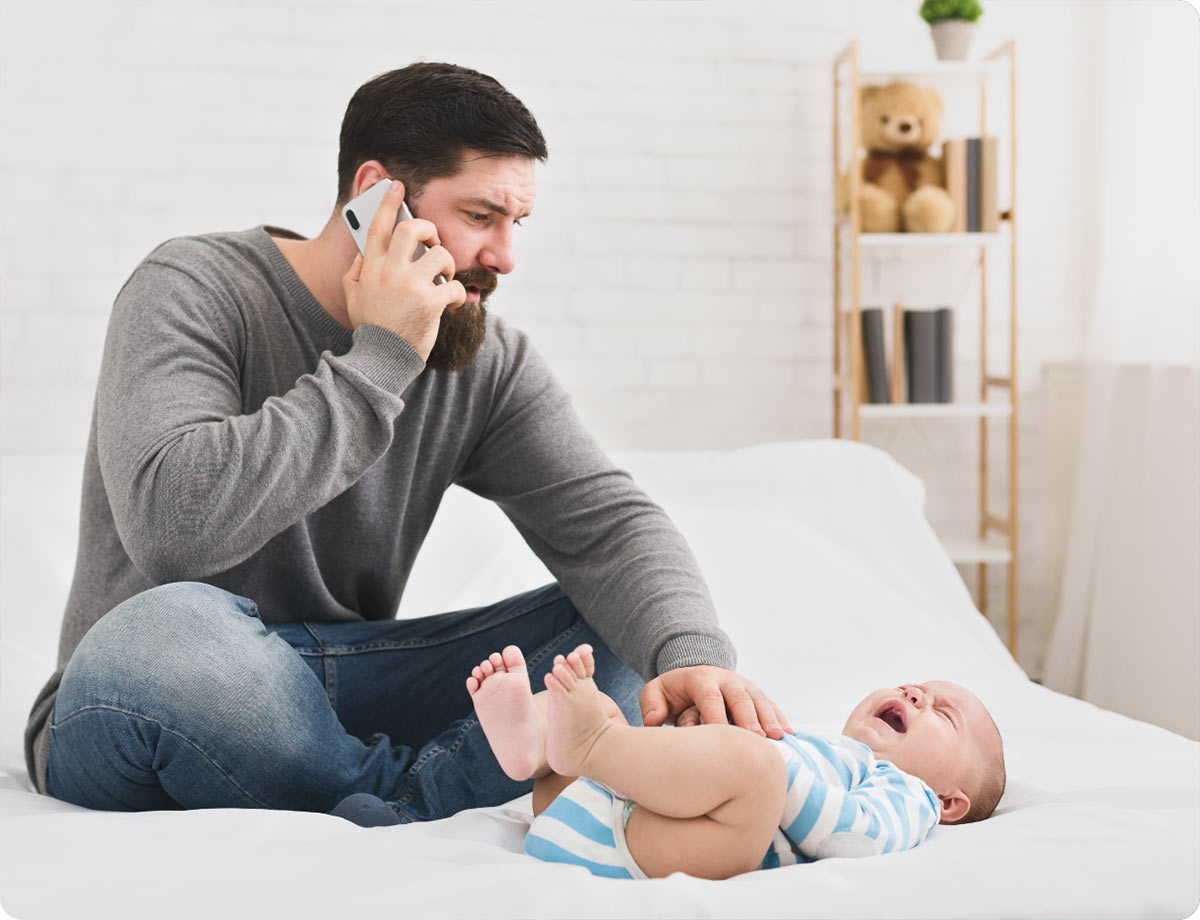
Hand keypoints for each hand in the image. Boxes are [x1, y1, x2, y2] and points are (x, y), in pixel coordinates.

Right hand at [341, 180, 466, 359]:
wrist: (382, 360)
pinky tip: (454, 304)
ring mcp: (410, 286)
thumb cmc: (372, 328)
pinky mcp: (430, 303)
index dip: (386, 202)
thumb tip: (362, 254)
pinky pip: (455, 286)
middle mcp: (389, 272)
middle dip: (429, 229)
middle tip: (434, 242)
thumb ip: (355, 273)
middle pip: (411, 229)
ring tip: (445, 278)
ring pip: (440, 255)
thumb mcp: (353, 298)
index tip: (395, 185)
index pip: (377, 226)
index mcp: (370, 268)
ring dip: (448, 264)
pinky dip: (459, 294)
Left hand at [639, 666, 791, 739]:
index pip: (709, 697)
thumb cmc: (672, 693)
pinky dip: (780, 719)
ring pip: (759, 701)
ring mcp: (744, 686)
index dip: (716, 717)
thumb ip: (651, 704)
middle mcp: (725, 679)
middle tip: (756, 739)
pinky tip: (789, 735)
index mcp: (700, 678)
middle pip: (740, 698)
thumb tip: (654, 720)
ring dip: (769, 719)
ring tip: (778, 737)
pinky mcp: (756, 695)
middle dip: (749, 719)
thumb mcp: (655, 692)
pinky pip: (771, 706)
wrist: (693, 677)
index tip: (721, 737)